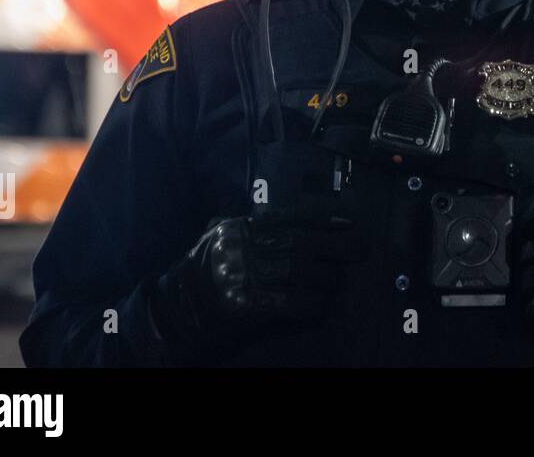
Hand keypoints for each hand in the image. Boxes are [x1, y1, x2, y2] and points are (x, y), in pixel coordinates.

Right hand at [150, 216, 355, 357]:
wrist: (171, 314)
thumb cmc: (200, 275)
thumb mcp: (219, 240)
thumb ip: (250, 228)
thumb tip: (299, 221)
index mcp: (237, 229)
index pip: (288, 218)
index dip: (322, 219)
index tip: (348, 222)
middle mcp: (241, 248)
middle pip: (301, 243)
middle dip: (336, 247)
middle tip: (361, 249)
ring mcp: (242, 277)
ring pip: (301, 273)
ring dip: (328, 279)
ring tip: (340, 282)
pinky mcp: (246, 306)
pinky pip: (292, 302)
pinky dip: (314, 304)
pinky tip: (326, 305)